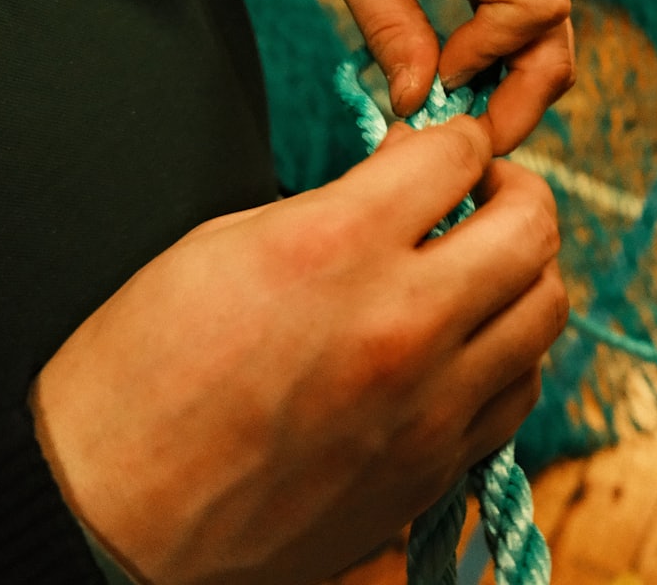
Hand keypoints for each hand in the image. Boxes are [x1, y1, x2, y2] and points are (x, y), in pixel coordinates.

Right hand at [32, 117, 565, 584]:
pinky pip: (519, 391)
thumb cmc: (140, 377)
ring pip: (547, 310)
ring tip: (480, 269)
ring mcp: (426, 406)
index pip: (455, 154)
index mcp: (332, 248)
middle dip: (515, 192)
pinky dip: (510, 353)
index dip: (452, 137)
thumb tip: (405, 178)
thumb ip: (333, 204)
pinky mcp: (430, 469)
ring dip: (523, 272)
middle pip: (532, 228)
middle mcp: (399, 324)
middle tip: (483, 194)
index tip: (441, 148)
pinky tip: (468, 344)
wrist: (109, 520)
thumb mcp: (221, 246)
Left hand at [313, 0, 574, 154]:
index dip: (491, 54)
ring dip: (517, 90)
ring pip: (557, 41)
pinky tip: (468, 82)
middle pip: (557, 36)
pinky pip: (540, 28)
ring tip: (461, 116)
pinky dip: (512, 65)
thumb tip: (417, 105)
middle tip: (465, 140)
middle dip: (520, 102)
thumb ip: (388, 30)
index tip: (438, 75)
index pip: (531, 3)